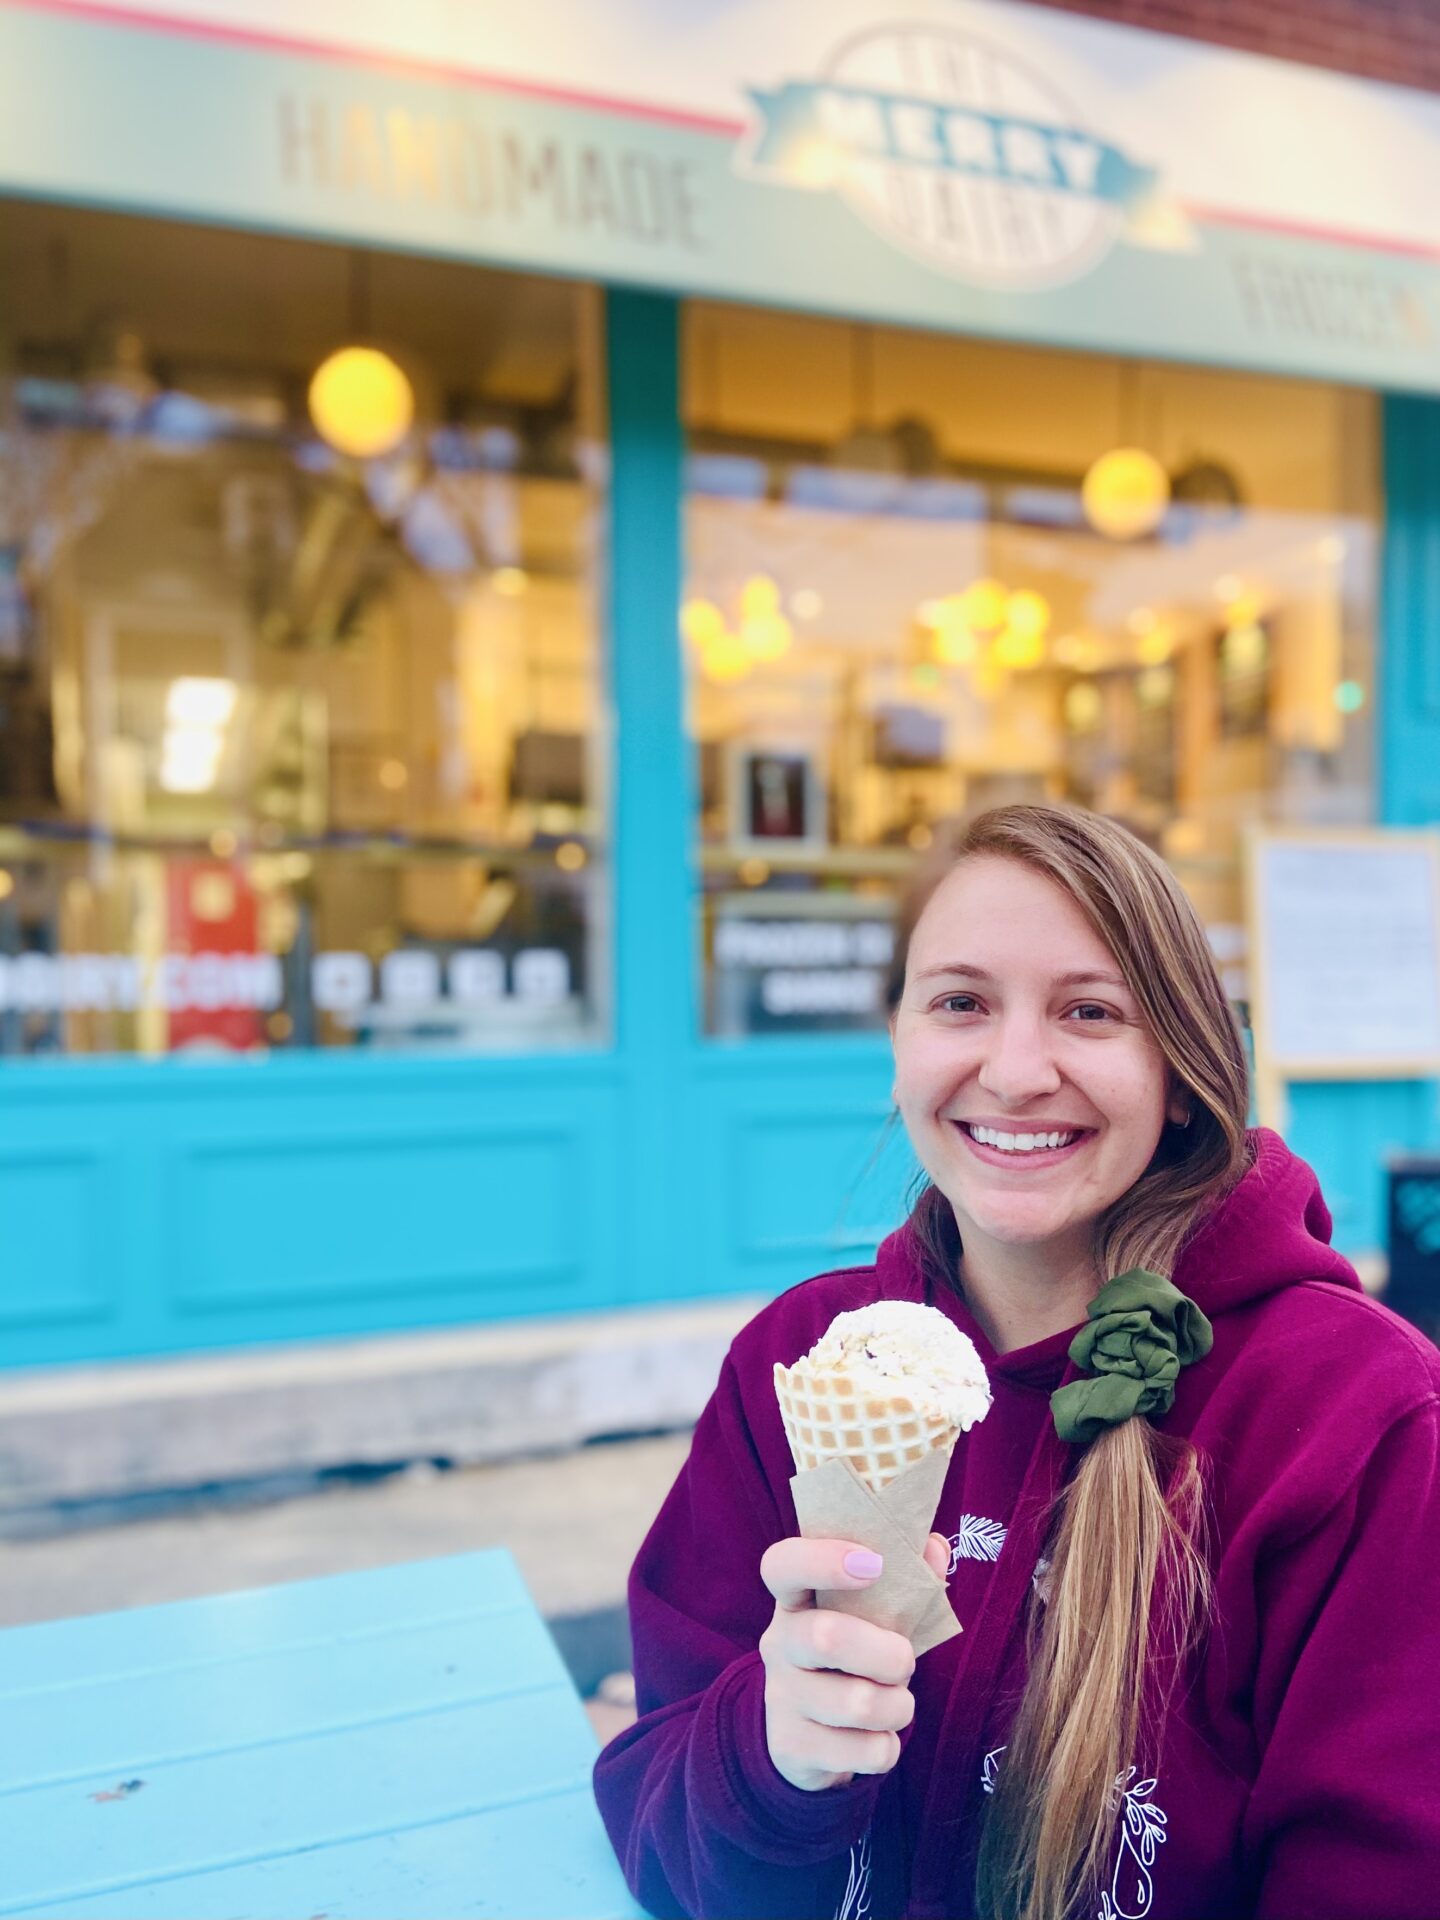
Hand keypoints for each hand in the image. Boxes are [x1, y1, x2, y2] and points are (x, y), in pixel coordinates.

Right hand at [758, 1531, 950, 1792]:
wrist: (807, 1739)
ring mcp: (780, 1698)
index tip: (872, 1564)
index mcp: (794, 1601)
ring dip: (898, 1705)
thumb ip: (904, 1578)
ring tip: (895, 1702)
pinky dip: (888, 1747)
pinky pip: (866, 1751)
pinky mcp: (792, 1748)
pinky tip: (875, 1738)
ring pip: (858, 1703)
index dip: (822, 1560)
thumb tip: (936, 1546)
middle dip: (889, 1654)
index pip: (783, 1566)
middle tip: (905, 1662)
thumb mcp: (870, 1618)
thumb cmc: (852, 1660)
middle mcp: (778, 1644)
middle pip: (827, 1637)